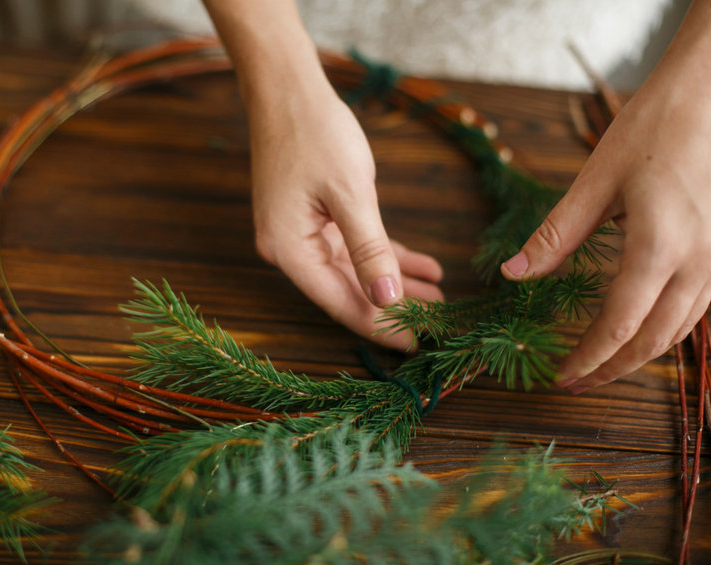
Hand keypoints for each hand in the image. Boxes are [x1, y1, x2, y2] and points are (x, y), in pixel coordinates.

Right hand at [248, 84, 442, 349]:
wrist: (288, 89)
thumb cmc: (315, 134)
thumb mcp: (349, 193)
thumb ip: (370, 248)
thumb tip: (388, 298)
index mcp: (290, 250)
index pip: (341, 302)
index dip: (380, 326)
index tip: (417, 344)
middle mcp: (291, 249)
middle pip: (348, 291)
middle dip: (394, 307)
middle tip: (438, 325)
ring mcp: (302, 234)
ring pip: (356, 271)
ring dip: (396, 282)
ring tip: (438, 299)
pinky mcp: (315, 218)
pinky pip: (355, 246)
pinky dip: (387, 255)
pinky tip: (423, 267)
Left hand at [501, 9, 710, 391]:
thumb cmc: (654, 128)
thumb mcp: (596, 181)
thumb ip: (556, 234)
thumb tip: (514, 273)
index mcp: (660, 248)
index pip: (619, 327)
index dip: (588, 358)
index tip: (560, 377)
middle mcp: (697, 263)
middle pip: (655, 340)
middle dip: (613, 370)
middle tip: (575, 384)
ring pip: (681, 329)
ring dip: (641, 355)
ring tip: (602, 367)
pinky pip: (697, 308)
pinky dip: (664, 330)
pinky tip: (640, 331)